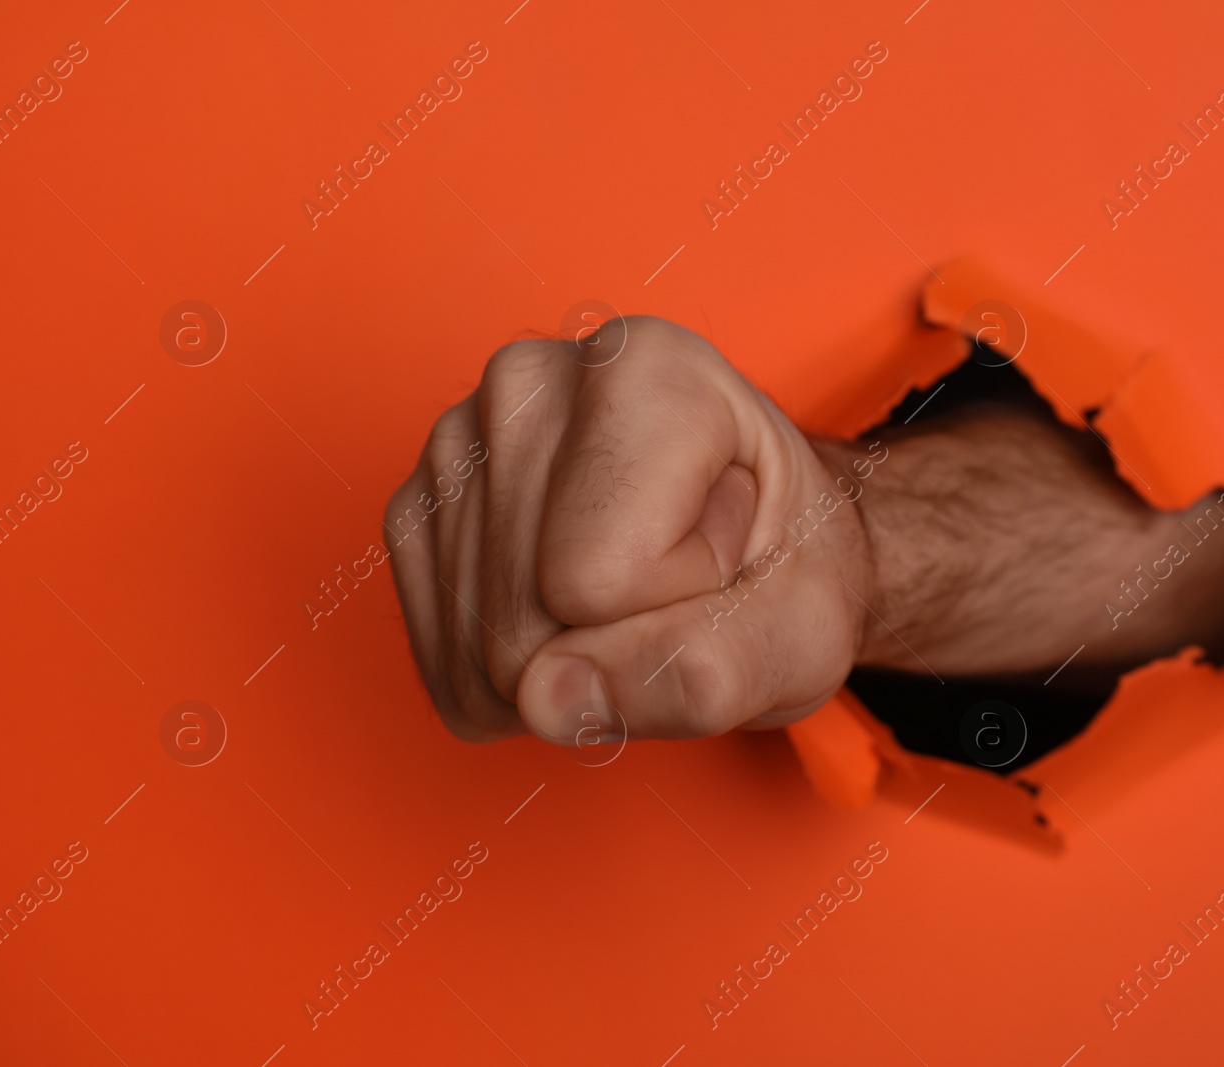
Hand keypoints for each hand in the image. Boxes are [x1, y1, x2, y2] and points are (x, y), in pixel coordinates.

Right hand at [384, 317, 874, 743]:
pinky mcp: (418, 508)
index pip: (598, 575)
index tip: (724, 550)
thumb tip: (551, 700)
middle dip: (612, 643)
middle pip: (523, 620)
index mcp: (647, 367)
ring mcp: (458, 441)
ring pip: (476, 651)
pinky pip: (445, 662)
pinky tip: (573, 615)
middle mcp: (530, 380)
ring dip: (564, 666)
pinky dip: (516, 681)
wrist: (762, 547)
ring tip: (633, 587)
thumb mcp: (805, 631)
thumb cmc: (791, 570)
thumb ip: (707, 670)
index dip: (677, 601)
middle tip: (681, 578)